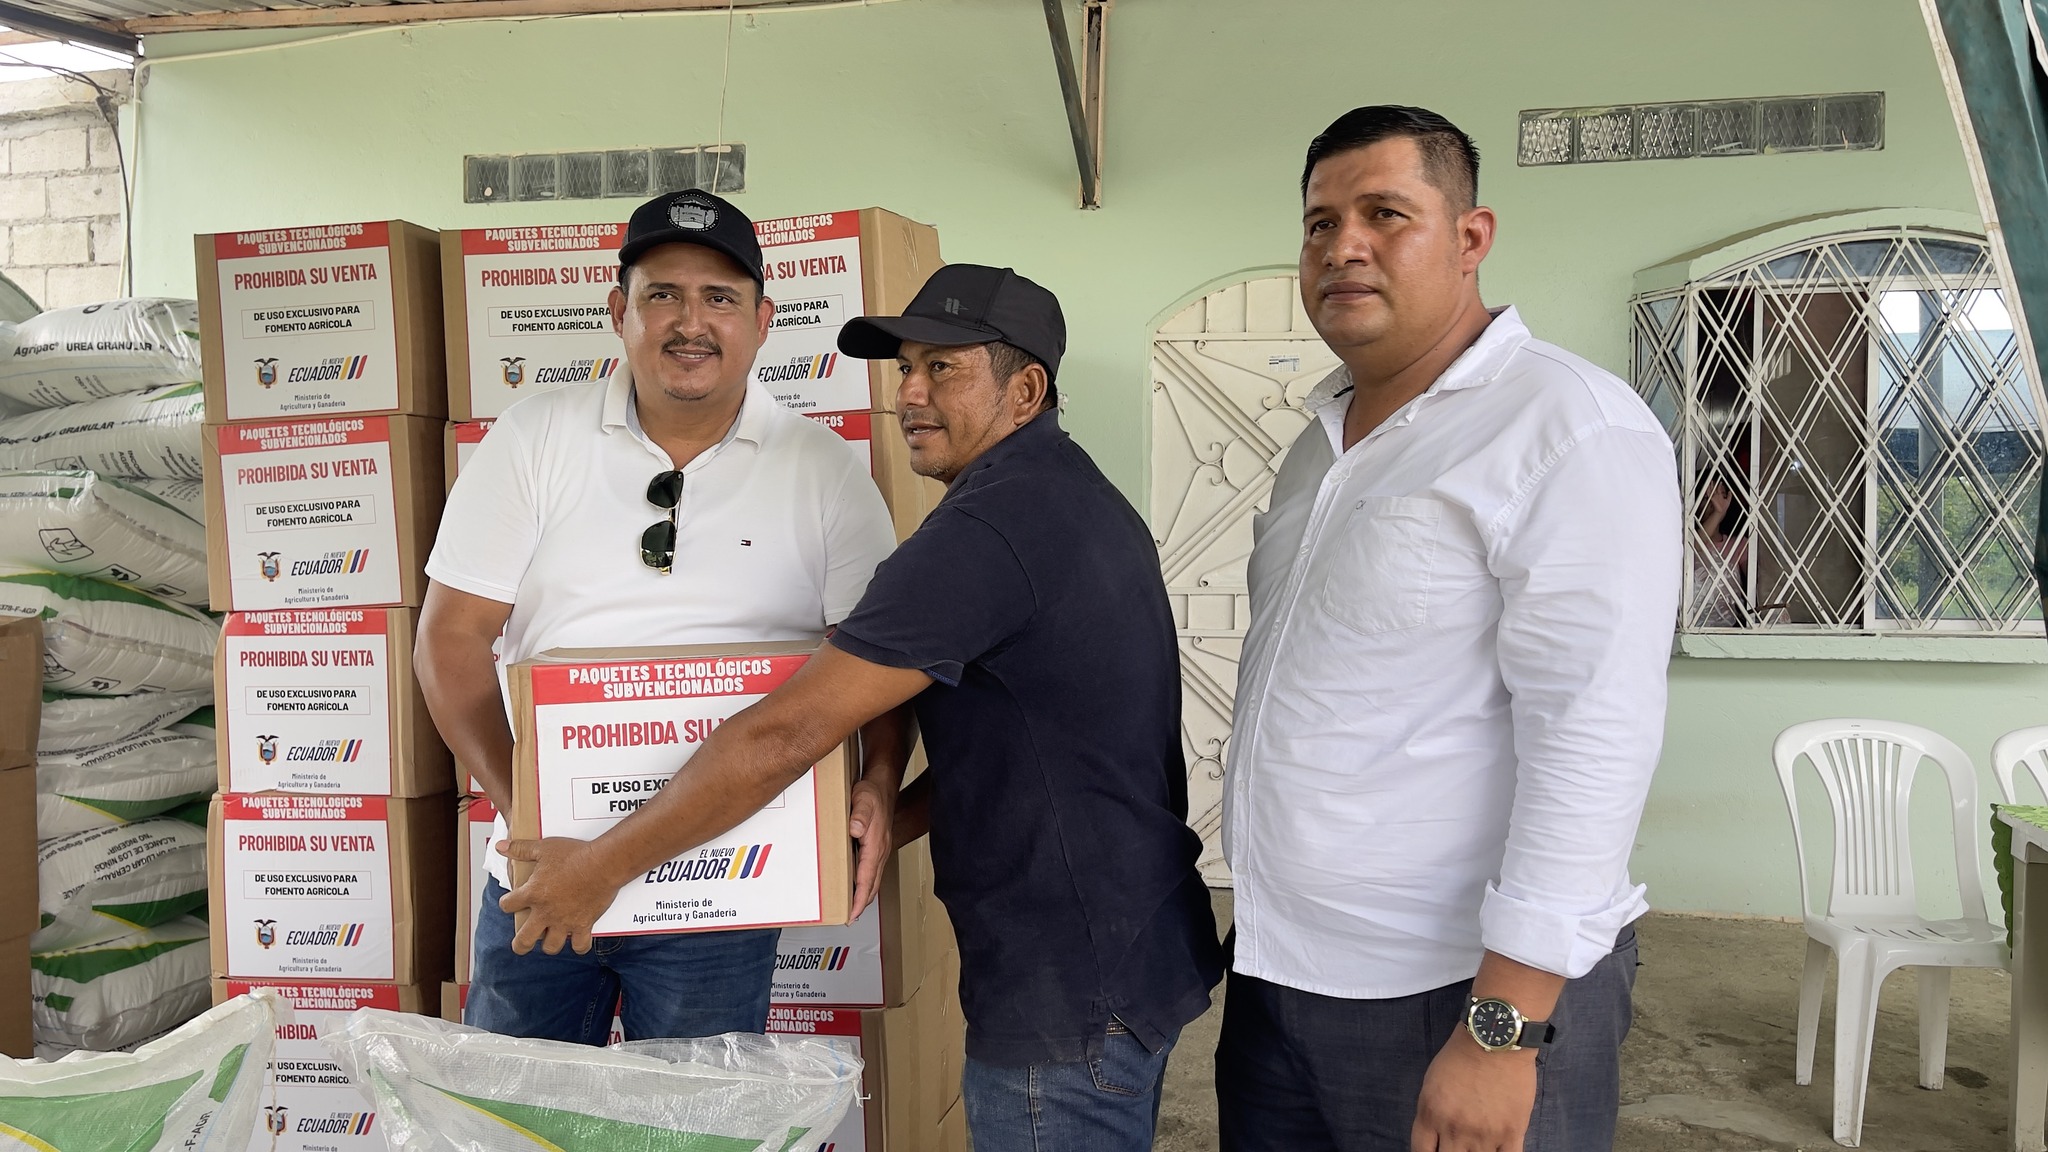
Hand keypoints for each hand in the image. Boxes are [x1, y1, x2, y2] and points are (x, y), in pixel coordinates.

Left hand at [495, 837, 620, 956]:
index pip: (507, 905)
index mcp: (533, 893)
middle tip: (521, 944)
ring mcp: (565, 921)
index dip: (506, 904)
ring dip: (550, 944)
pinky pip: (580, 945)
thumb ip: (521, 849)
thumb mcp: (544, 848)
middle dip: (520, 945)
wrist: (603, 864)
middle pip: (524, 940)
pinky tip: (578, 942)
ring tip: (550, 939)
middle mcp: (546, 912)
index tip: (510, 903)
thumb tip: (501, 847)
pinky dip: (579, 946)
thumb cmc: (575, 856)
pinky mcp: (584, 924)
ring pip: (551, 946)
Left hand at [847, 777, 898, 917]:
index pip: (867, 878)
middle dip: (862, 904)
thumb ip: (860, 814)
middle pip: (872, 885)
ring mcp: (880, 850)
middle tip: (849, 918)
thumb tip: (856, 830)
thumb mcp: (863, 800)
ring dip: (864, 895)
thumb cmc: (872, 793)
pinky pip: (871, 871)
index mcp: (876, 845)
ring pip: (873, 879)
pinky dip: (865, 883)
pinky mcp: (877, 847)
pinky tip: (856, 885)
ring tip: (852, 908)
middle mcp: (880, 851)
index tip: (853, 913)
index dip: (859, 898)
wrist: (882, 786)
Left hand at [1410, 1030, 1536, 1151]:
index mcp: (1431, 1115)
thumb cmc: (1461, 1055)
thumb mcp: (1431, 1083)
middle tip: (1459, 1146)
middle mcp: (1455, 1129)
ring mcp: (1484, 1134)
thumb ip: (1431, 1114)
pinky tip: (1497, 1150)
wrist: (1495, 1040)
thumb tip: (1434, 1139)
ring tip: (1478, 1144)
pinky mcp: (1511, 1132)